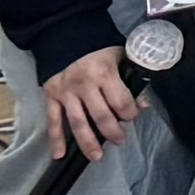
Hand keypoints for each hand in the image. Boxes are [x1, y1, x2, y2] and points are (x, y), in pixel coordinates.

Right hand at [41, 45, 147, 160]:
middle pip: (100, 116)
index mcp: (104, 73)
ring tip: (97, 156)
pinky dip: (55, 139)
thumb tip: (143, 104)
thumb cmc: (99, 48)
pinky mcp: (51, 97)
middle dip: (112, 132)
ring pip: (78, 123)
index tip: (133, 117)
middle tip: (120, 141)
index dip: (130, 113)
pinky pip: (53, 122)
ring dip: (88, 142)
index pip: (121, 101)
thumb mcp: (120, 56)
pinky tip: (59, 155)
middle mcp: (84, 86)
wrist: (66, 37)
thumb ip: (130, 79)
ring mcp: (66, 93)